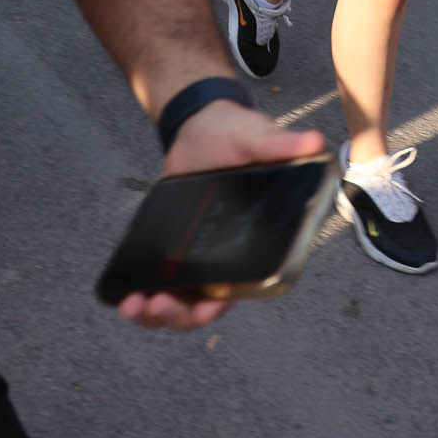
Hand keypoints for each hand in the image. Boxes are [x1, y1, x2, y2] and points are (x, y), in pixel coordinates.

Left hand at [115, 100, 326, 330]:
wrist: (201, 123)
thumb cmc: (236, 131)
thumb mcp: (256, 136)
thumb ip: (280, 143)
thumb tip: (314, 141)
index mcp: (256, 239)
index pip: (243, 285)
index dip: (222, 302)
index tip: (203, 307)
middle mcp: (229, 255)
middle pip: (205, 303)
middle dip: (178, 314)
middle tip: (154, 304)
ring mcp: (200, 255)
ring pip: (181, 300)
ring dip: (156, 313)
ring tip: (132, 306)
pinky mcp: (175, 248)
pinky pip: (161, 282)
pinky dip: (142, 295)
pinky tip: (122, 296)